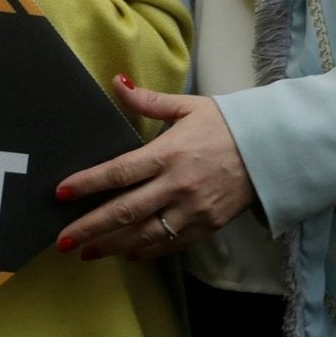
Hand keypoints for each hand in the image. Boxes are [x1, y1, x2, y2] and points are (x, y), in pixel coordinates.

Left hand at [55, 77, 256, 261]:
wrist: (275, 150)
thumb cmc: (227, 125)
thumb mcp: (187, 106)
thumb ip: (148, 100)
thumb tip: (117, 82)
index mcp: (168, 154)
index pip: (118, 172)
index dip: (87, 183)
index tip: (61, 193)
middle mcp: (177, 186)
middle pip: (125, 210)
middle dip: (91, 227)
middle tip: (62, 240)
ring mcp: (193, 209)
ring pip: (146, 233)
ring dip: (113, 245)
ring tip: (86, 253)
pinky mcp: (209, 225)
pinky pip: (173, 243)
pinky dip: (148, 251)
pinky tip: (128, 254)